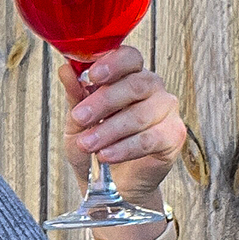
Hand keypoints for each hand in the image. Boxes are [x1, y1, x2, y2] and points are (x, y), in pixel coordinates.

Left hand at [59, 46, 185, 206]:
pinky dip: (125, 148)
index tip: (92, 75)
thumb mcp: (77, 120)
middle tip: (81, 117)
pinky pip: (150, 139)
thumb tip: (65, 70)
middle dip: (104, 101)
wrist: (111, 182)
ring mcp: (166, 110)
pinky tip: (106, 154)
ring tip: (88, 144)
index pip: (129, 57)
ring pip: (141, 114)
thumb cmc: (95, 144)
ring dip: (109, 130)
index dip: (113, 63)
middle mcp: (152, 87)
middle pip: (135, 84)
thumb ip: (75, 96)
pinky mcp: (173, 135)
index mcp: (129, 74)